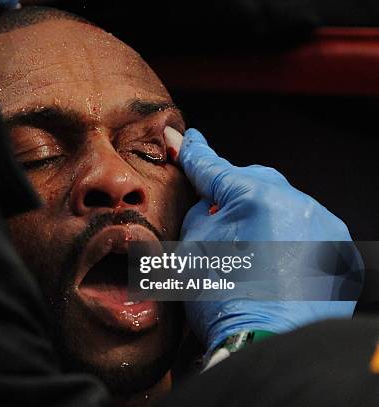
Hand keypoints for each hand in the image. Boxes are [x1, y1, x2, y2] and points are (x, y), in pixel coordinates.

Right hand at [165, 127, 360, 351]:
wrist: (264, 346)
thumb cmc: (224, 302)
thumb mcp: (190, 250)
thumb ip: (200, 211)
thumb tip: (209, 198)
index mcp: (258, 199)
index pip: (216, 169)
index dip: (196, 154)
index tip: (187, 140)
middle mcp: (300, 206)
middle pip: (257, 184)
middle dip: (235, 196)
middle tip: (216, 220)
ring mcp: (326, 230)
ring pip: (285, 207)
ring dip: (264, 220)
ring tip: (248, 254)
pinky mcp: (340, 256)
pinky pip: (307, 233)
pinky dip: (288, 242)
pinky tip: (272, 267)